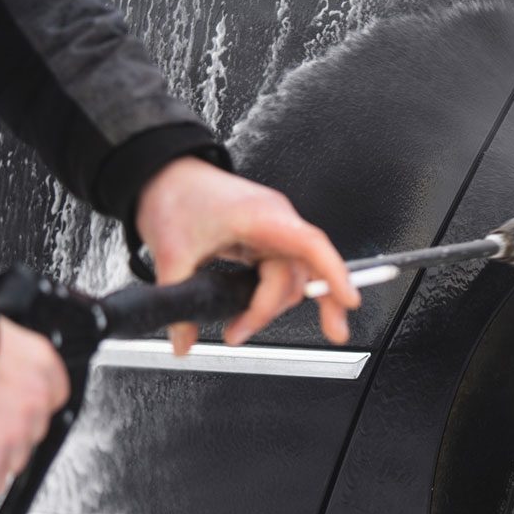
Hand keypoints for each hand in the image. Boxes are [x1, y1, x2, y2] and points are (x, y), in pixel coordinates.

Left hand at [134, 157, 359, 353]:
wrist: (164, 174)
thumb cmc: (176, 194)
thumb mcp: (172, 252)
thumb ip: (179, 300)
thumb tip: (184, 340)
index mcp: (261, 216)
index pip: (311, 245)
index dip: (335, 273)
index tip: (348, 301)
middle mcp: (276, 221)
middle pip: (298, 274)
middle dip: (271, 309)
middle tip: (242, 334)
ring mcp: (274, 231)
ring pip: (291, 278)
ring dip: (268, 306)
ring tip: (238, 325)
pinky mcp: (265, 239)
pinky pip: (283, 271)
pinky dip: (278, 294)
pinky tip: (268, 310)